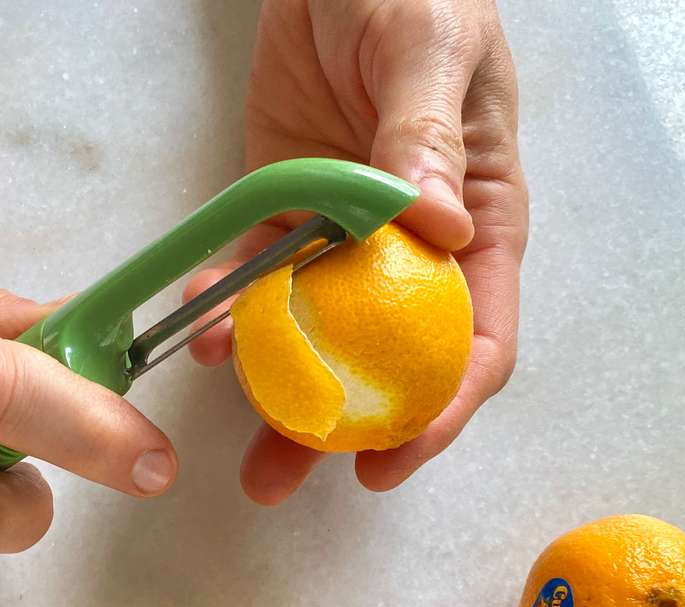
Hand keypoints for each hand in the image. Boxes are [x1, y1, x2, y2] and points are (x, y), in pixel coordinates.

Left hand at [187, 0, 527, 503]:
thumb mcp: (431, 50)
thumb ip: (427, 136)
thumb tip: (442, 227)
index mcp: (480, 222)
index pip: (476, 340)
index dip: (443, 409)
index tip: (393, 455)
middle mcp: (414, 250)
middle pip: (390, 366)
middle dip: (347, 434)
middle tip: (288, 478)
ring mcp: (344, 239)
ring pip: (318, 344)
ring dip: (281, 402)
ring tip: (243, 456)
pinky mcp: (284, 214)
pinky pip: (256, 279)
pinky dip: (232, 314)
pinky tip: (204, 336)